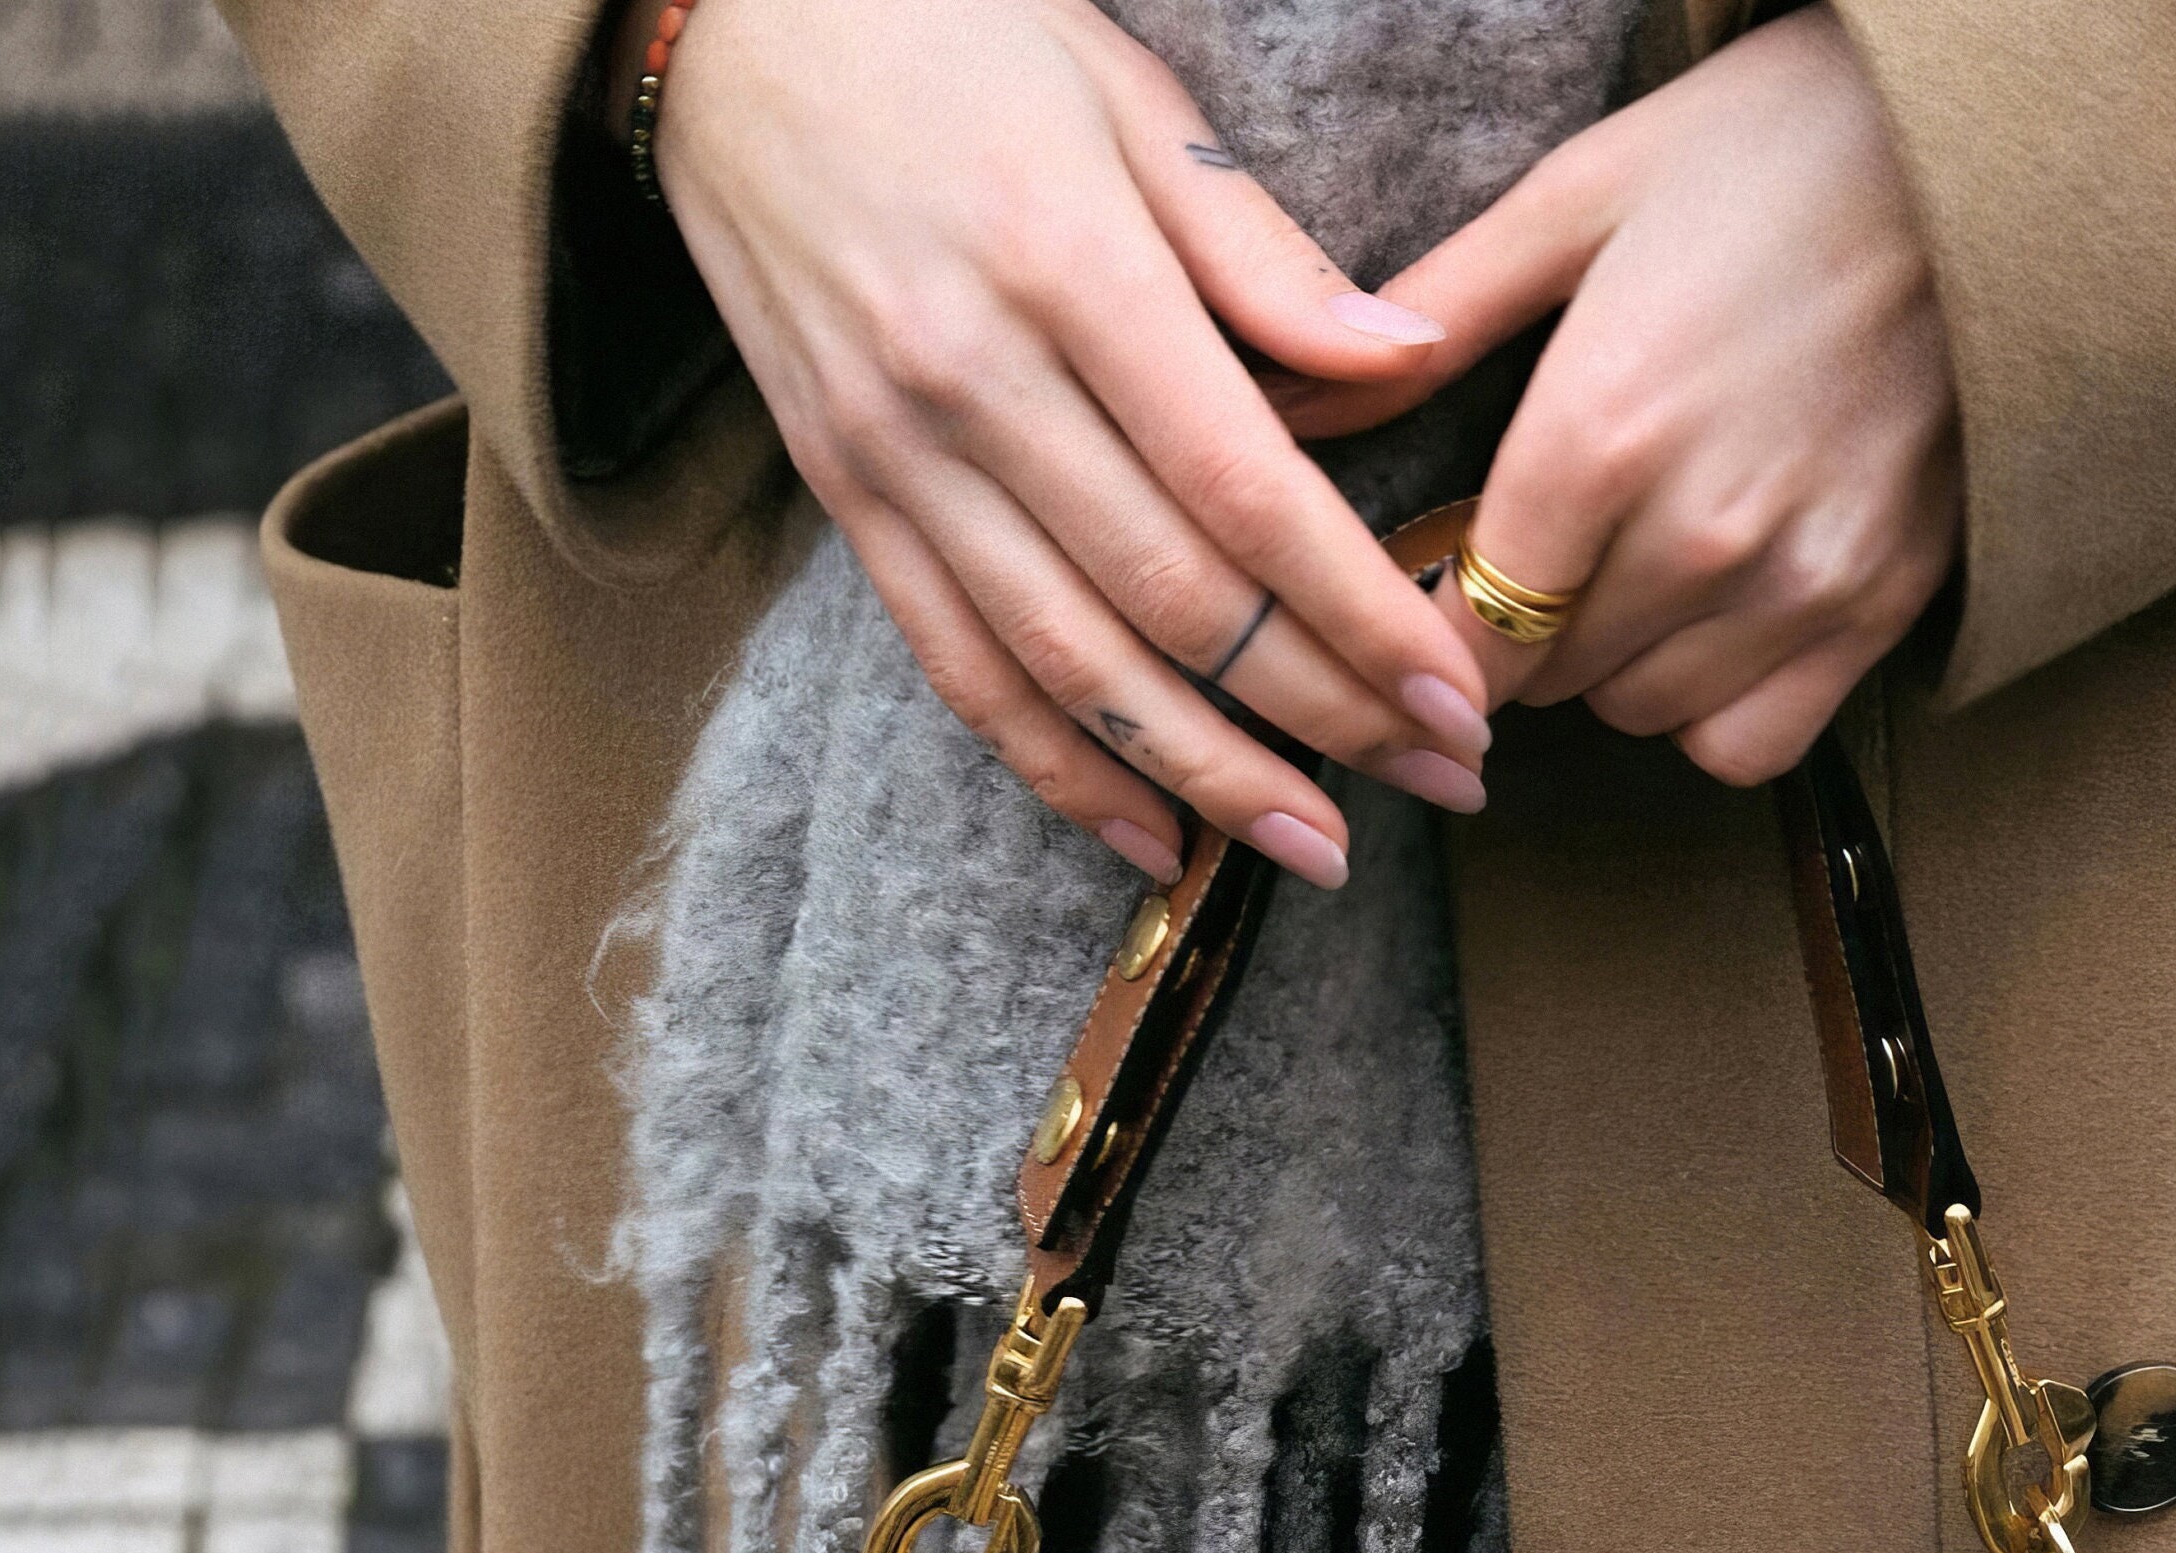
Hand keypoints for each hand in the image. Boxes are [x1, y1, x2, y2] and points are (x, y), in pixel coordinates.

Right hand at [645, 0, 1497, 886]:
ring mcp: (899, 461)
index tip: (1452, 695)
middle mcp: (974, 385)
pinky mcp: (847, 505)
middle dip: (1322, 716)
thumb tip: (1411, 368)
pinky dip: (1062, 772)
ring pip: (1072, 669)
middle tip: (1441, 782)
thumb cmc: (952, 37)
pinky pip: (963, 676)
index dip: (1359, 614)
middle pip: (1176, 601)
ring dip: (1207, 779)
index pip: (1246, 490)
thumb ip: (1263, 252)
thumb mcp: (1124, 94)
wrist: (722, 32)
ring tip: (1317, 848)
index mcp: (1068, 267)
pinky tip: (1156, 840)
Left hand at [1274, 7, 1958, 785]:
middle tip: (1542, 547)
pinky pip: (1748, 743)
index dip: (1427, 627)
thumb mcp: (1578, 198)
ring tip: (1632, 562)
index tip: (1429, 591)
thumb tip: (1278, 401)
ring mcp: (1798, 583)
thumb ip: (1427, 320)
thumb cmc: (1771, 150)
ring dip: (1612, 664)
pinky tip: (1707, 624)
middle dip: (1518, 630)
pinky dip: (1710, 708)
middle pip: (1543, 679)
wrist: (1991, 150)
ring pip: (1638, 713)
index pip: (1460, 633)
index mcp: (1600, 436)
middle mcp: (1699, 535)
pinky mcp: (1879, 608)